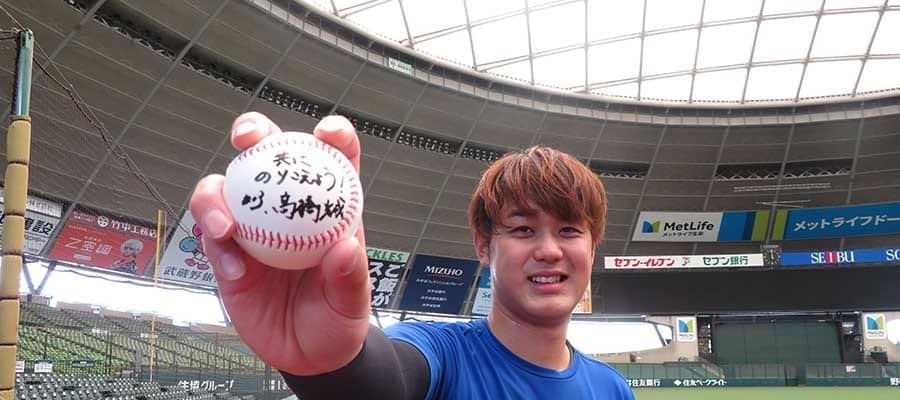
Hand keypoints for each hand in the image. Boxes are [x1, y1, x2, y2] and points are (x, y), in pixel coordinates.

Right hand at [190, 112, 369, 374]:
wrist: (308, 357)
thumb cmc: (337, 319)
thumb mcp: (352, 303)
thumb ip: (349, 278)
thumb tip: (346, 248)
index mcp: (328, 208)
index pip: (333, 159)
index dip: (333, 136)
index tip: (328, 133)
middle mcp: (286, 209)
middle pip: (266, 155)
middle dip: (252, 132)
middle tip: (246, 138)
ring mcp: (251, 228)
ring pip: (223, 190)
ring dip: (216, 197)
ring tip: (227, 227)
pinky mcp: (226, 255)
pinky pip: (211, 239)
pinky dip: (216, 247)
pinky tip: (234, 270)